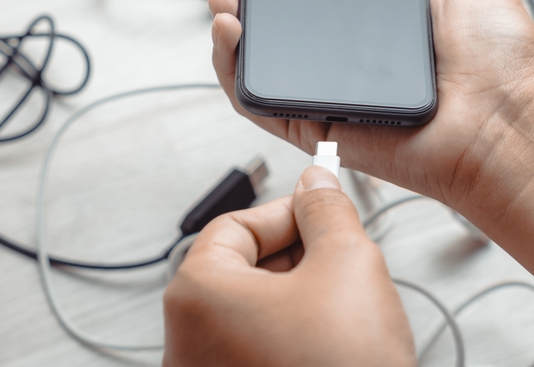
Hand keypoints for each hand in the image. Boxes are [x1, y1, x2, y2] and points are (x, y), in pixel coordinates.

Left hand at [163, 166, 415, 366]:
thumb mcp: (347, 266)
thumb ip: (327, 211)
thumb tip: (316, 184)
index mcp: (196, 295)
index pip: (234, 225)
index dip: (286, 213)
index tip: (320, 212)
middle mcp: (186, 341)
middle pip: (238, 270)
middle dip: (295, 257)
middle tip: (339, 258)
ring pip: (250, 315)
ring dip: (298, 300)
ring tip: (343, 310)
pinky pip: (255, 352)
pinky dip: (291, 339)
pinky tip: (332, 347)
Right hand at [208, 0, 533, 216]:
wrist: (505, 129)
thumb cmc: (499, 67)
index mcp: (372, 25)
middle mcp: (342, 57)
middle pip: (273, 15)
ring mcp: (323, 91)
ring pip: (254, 55)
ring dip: (228, 16)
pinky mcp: (309, 125)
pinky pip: (253, 98)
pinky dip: (229, 65)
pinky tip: (230, 27)